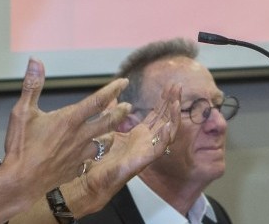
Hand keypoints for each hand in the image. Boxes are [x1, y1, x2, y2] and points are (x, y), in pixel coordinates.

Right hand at [1, 58, 131, 199]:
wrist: (21, 181)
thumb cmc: (21, 146)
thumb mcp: (22, 111)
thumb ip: (32, 85)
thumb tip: (35, 60)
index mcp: (70, 120)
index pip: (98, 101)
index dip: (113, 90)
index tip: (124, 82)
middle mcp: (80, 136)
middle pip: (108, 122)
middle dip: (120, 113)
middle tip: (128, 107)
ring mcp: (80, 154)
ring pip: (104, 143)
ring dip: (111, 135)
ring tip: (114, 131)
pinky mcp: (76, 168)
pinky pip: (90, 160)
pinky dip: (94, 155)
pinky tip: (92, 154)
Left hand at [63, 82, 181, 215]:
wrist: (91, 182)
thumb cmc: (99, 161)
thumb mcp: (107, 131)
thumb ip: (112, 115)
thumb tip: (112, 97)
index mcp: (139, 135)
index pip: (157, 114)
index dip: (164, 100)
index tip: (170, 85)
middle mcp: (146, 142)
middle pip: (165, 119)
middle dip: (172, 103)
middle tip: (177, 86)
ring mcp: (146, 152)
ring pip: (166, 133)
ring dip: (173, 117)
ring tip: (177, 102)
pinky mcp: (142, 162)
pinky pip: (158, 149)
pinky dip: (164, 137)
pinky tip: (168, 126)